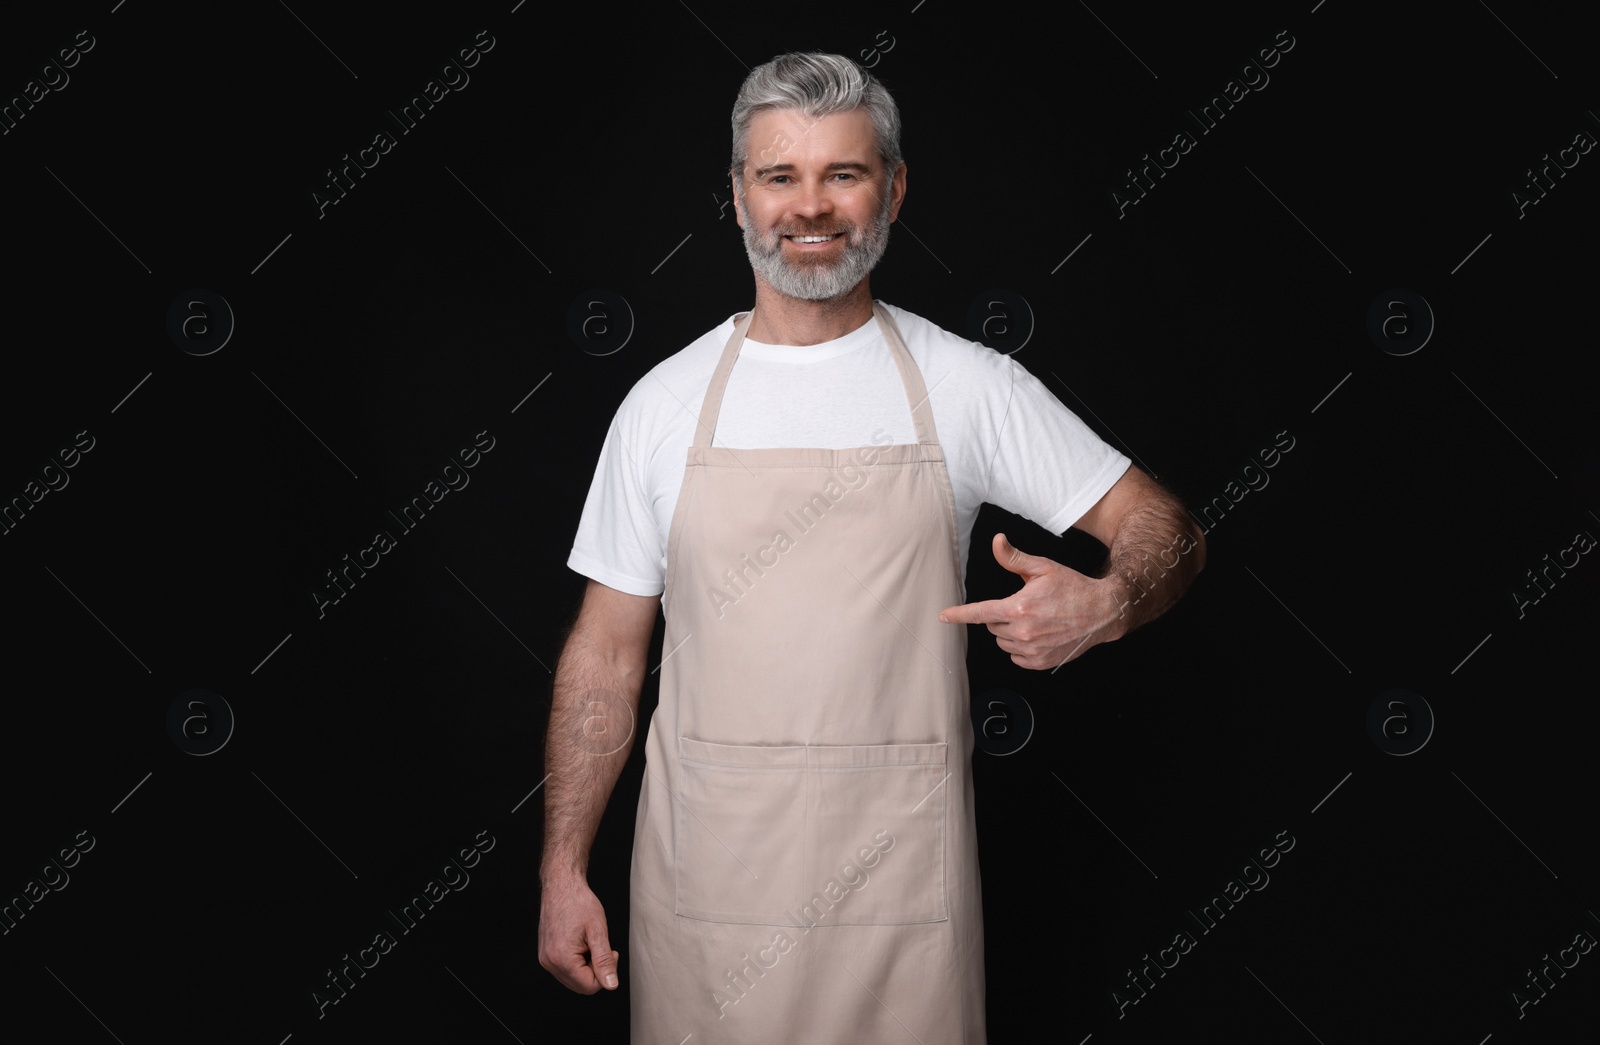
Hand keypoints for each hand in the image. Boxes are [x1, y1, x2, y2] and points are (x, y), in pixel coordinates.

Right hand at [538, 875, 620, 993]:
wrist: (562, 886)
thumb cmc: (580, 903)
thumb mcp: (598, 932)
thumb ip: (604, 961)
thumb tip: (611, 985)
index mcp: (562, 959)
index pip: (590, 987)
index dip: (605, 972)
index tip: (610, 951)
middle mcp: (550, 962)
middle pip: (581, 986)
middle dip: (595, 970)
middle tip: (600, 946)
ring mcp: (545, 959)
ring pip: (573, 979)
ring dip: (586, 966)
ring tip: (588, 943)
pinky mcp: (545, 954)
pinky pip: (565, 970)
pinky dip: (576, 962)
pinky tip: (579, 943)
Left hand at [938, 532, 1124, 669]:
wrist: (1102, 611)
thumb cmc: (1073, 587)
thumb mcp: (1043, 567)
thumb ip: (1014, 558)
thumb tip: (996, 541)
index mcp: (1019, 607)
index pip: (979, 612)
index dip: (959, 614)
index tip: (944, 616)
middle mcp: (1023, 632)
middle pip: (992, 625)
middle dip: (1001, 615)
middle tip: (1024, 605)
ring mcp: (1032, 650)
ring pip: (1002, 642)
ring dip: (1010, 632)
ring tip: (1034, 620)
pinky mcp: (1041, 662)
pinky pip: (1016, 657)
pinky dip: (1021, 647)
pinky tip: (1039, 635)